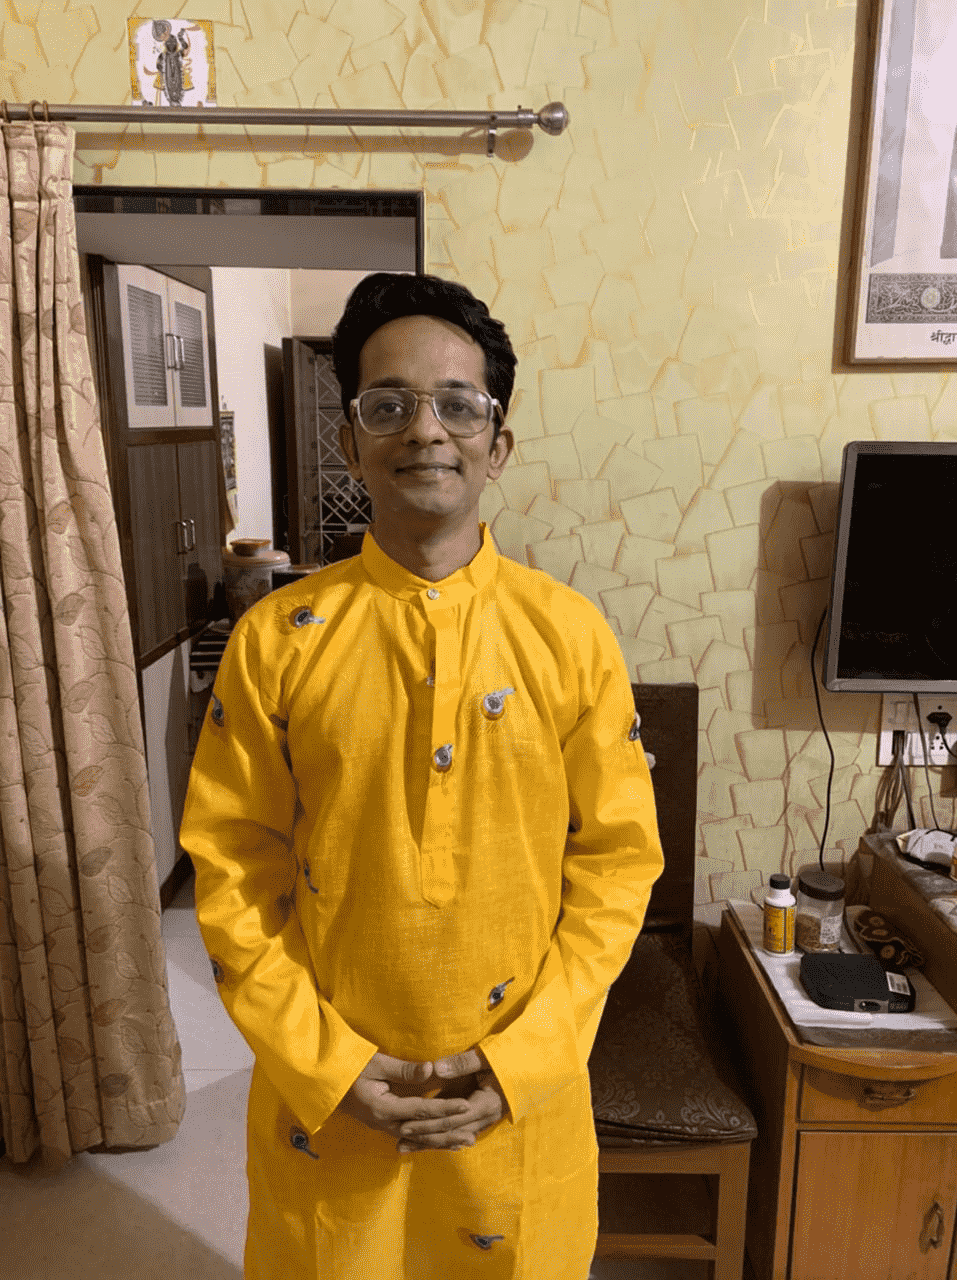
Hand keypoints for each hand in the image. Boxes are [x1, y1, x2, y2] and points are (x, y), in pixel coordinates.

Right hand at [336, 1052, 471, 1143]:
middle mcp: (384, 1123)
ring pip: (417, 1139)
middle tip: (472, 1135)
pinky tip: (441, 1142)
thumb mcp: (376, 1063)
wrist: (325, 1081)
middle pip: (422, 1132)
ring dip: (440, 1142)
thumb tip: (432, 1069)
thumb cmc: (350, 1067)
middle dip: (448, 1133)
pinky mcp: (383, 1125)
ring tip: (463, 1143)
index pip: (421, 1111)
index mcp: (383, 1108)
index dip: (445, 1109)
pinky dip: (427, 1140)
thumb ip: (404, 1070)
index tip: (466, 1106)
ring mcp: (383, 1127)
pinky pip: (409, 1137)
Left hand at [396, 1047, 506, 1153]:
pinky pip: (458, 1134)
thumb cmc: (510, 1059)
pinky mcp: (482, 1120)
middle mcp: (485, 1119)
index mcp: (485, 1104)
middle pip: (449, 1133)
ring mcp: (485, 1122)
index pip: (450, 1119)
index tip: (405, 1124)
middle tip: (399, 1140)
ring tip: (404, 1148)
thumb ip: (462, 1063)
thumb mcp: (487, 1057)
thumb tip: (435, 1069)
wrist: (533, 1068)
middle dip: (423, 1137)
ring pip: (452, 1138)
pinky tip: (425, 1144)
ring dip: (428, 1143)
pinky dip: (441, 1140)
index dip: (427, 1123)